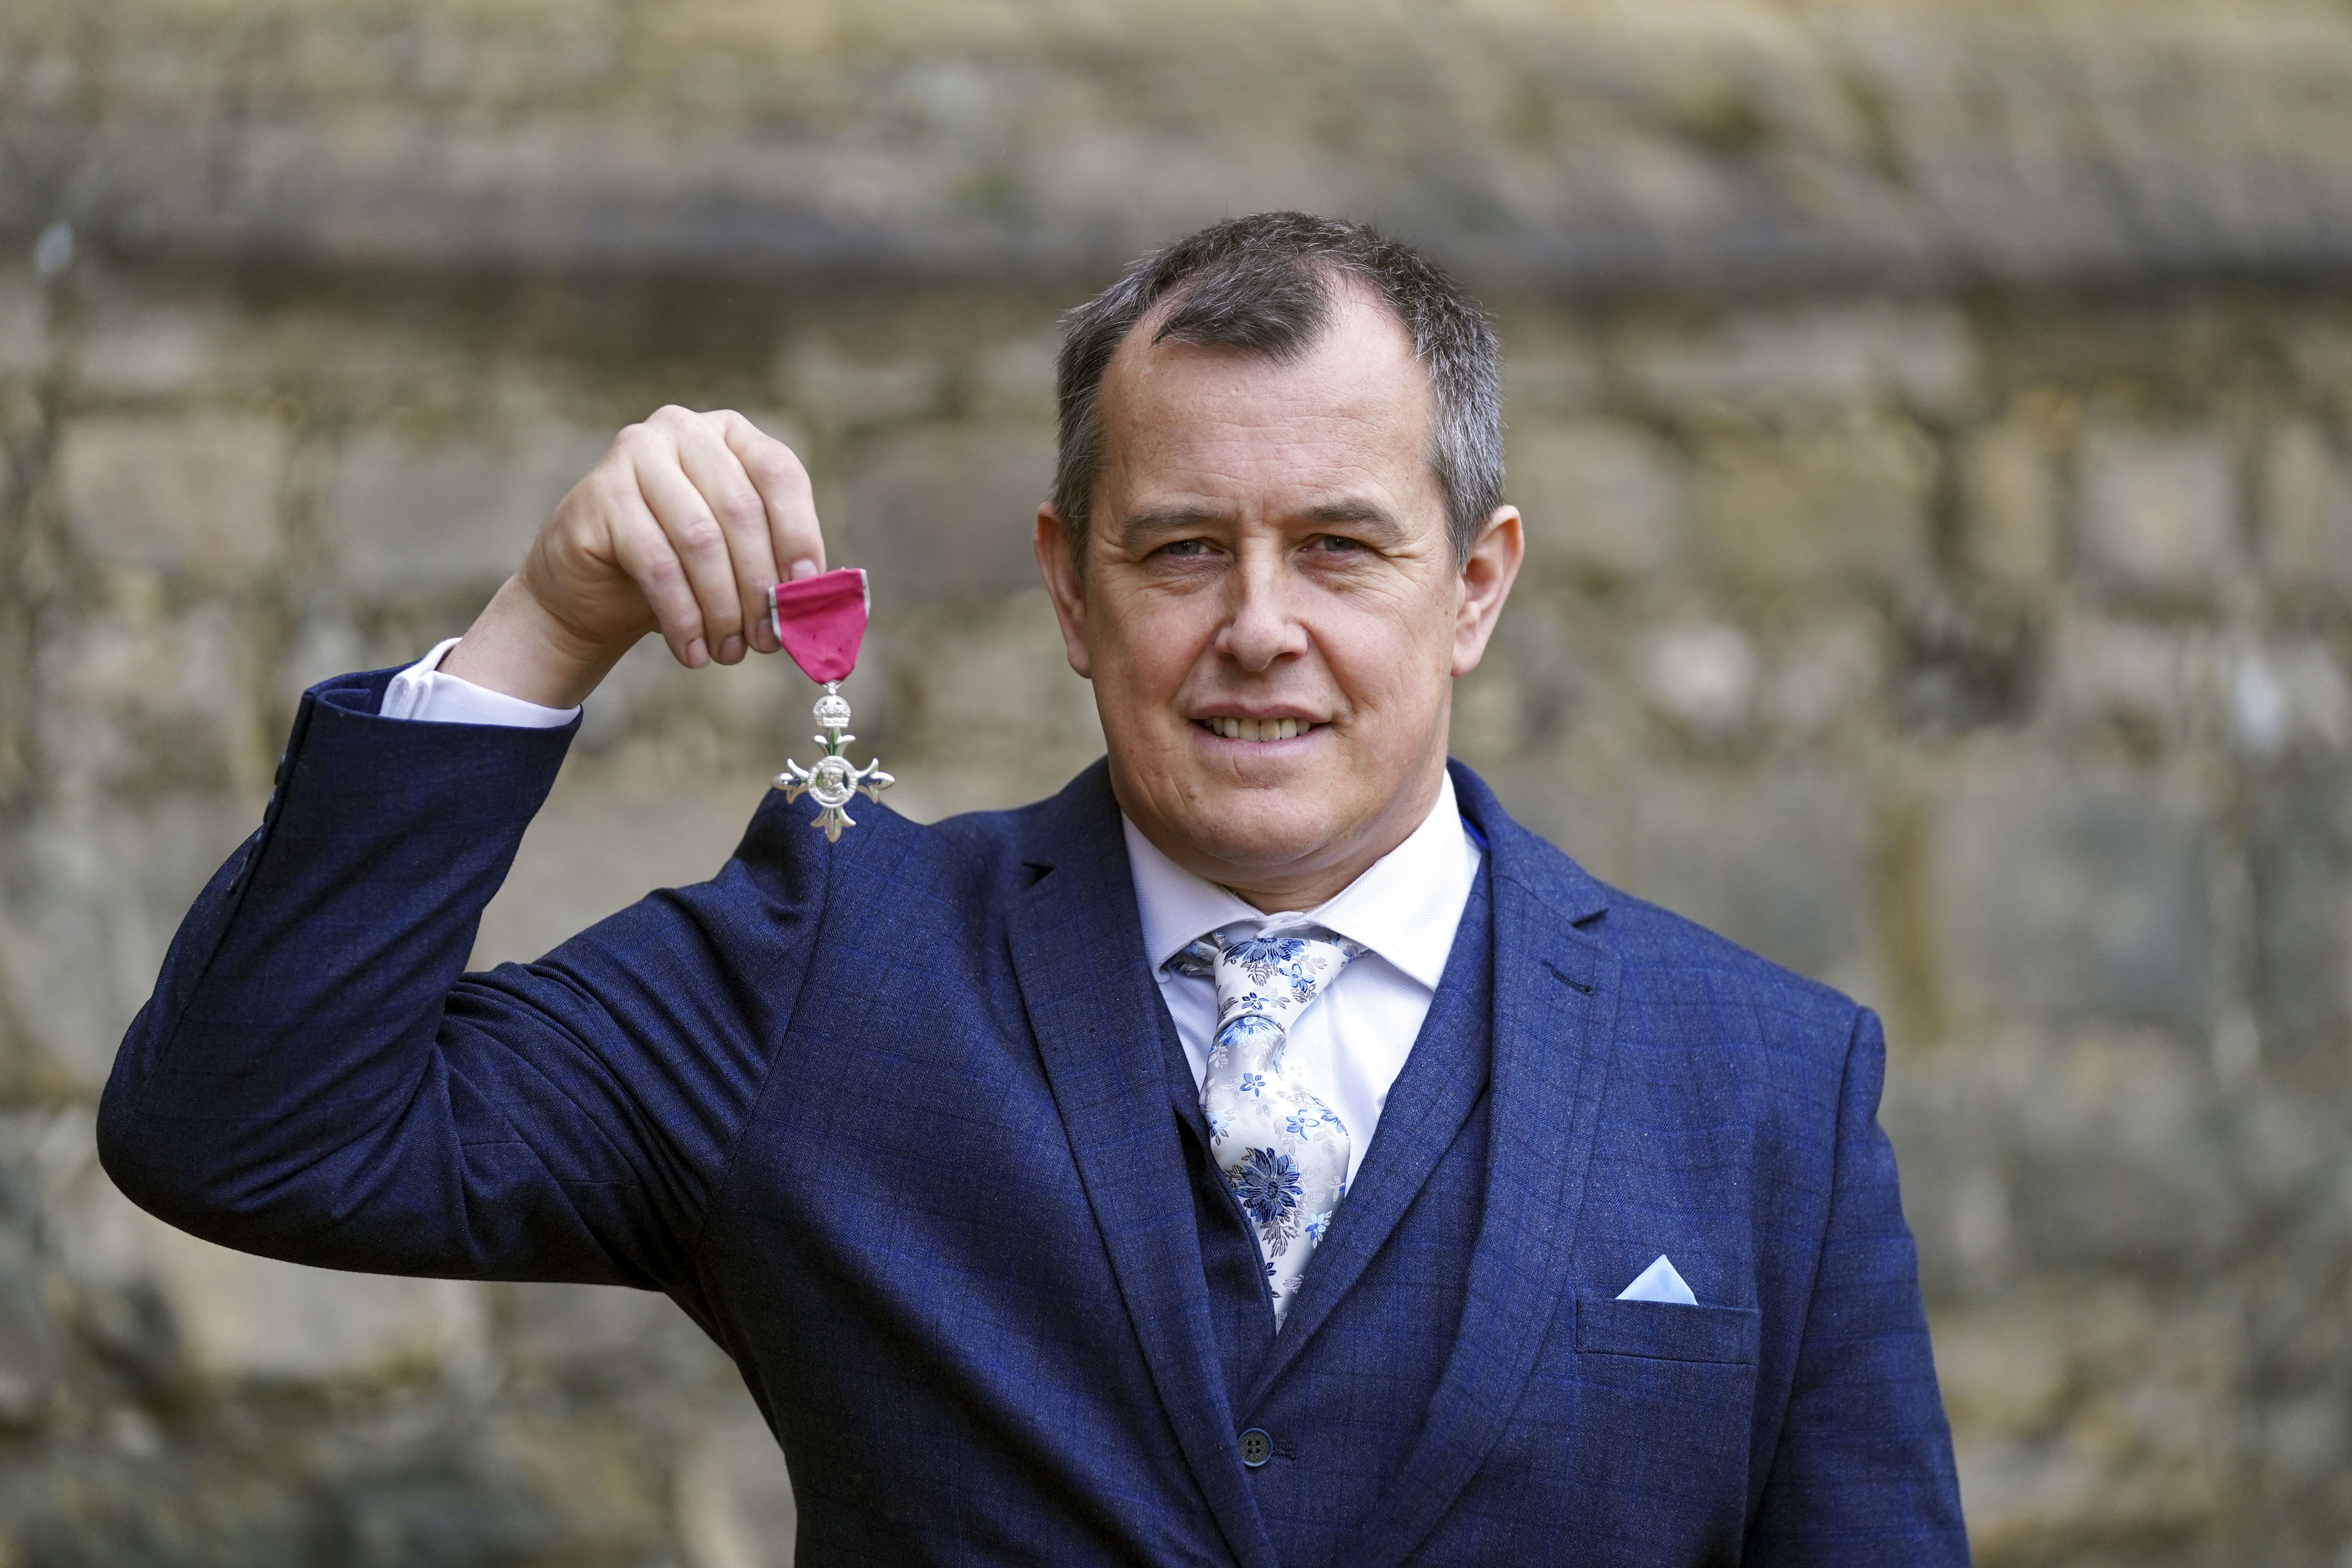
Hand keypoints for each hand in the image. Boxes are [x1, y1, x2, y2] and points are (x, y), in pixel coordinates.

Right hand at [442, 407, 824, 708]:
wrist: (593, 589)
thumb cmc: (680, 572)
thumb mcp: (738, 563)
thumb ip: (778, 572)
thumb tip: (822, 606)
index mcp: (730, 434)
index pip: (780, 473)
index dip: (800, 536)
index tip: (806, 594)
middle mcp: (682, 429)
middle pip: (741, 510)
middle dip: (760, 586)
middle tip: (766, 641)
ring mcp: (635, 455)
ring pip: (701, 539)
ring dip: (723, 607)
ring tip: (728, 652)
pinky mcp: (600, 496)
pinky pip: (657, 563)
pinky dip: (683, 616)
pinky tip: (692, 652)